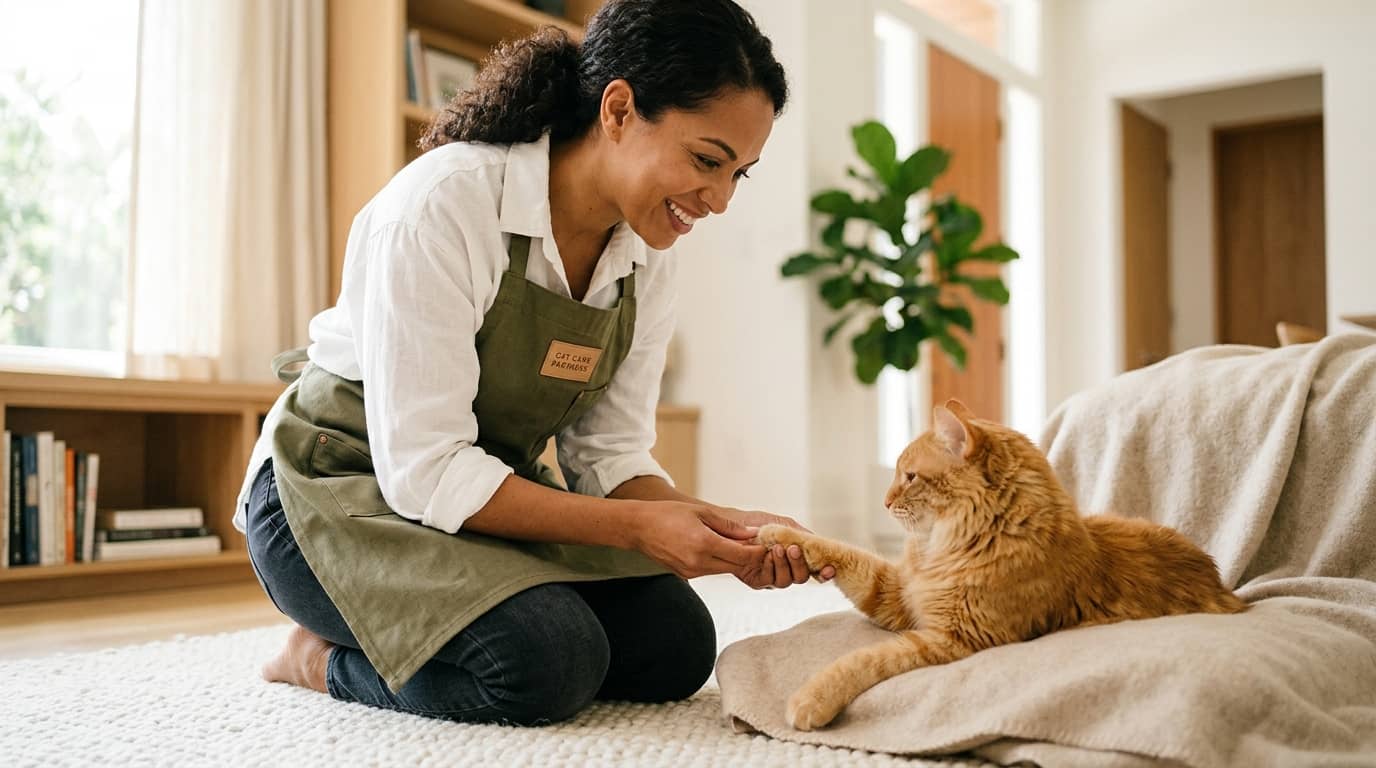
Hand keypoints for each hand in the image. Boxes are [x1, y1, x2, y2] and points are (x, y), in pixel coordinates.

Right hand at [630, 501, 765, 579]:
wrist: (639, 528)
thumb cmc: (668, 515)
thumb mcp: (701, 513)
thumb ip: (729, 526)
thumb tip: (752, 533)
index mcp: (704, 544)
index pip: (742, 555)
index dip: (757, 552)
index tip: (766, 544)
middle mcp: (699, 562)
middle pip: (736, 565)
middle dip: (749, 557)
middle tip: (759, 545)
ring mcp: (692, 571)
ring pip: (724, 569)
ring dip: (735, 559)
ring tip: (740, 545)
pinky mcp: (686, 575)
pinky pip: (711, 570)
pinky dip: (720, 561)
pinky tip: (721, 549)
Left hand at [711, 507, 835, 587]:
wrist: (731, 524)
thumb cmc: (757, 523)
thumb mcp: (783, 524)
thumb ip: (801, 534)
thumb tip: (818, 542)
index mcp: (796, 558)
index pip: (815, 569)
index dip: (825, 572)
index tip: (830, 568)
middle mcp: (787, 570)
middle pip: (802, 577)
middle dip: (800, 564)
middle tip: (793, 549)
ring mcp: (772, 576)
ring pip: (787, 581)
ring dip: (784, 565)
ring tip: (778, 549)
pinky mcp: (757, 580)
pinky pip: (769, 580)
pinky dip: (770, 567)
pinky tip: (766, 556)